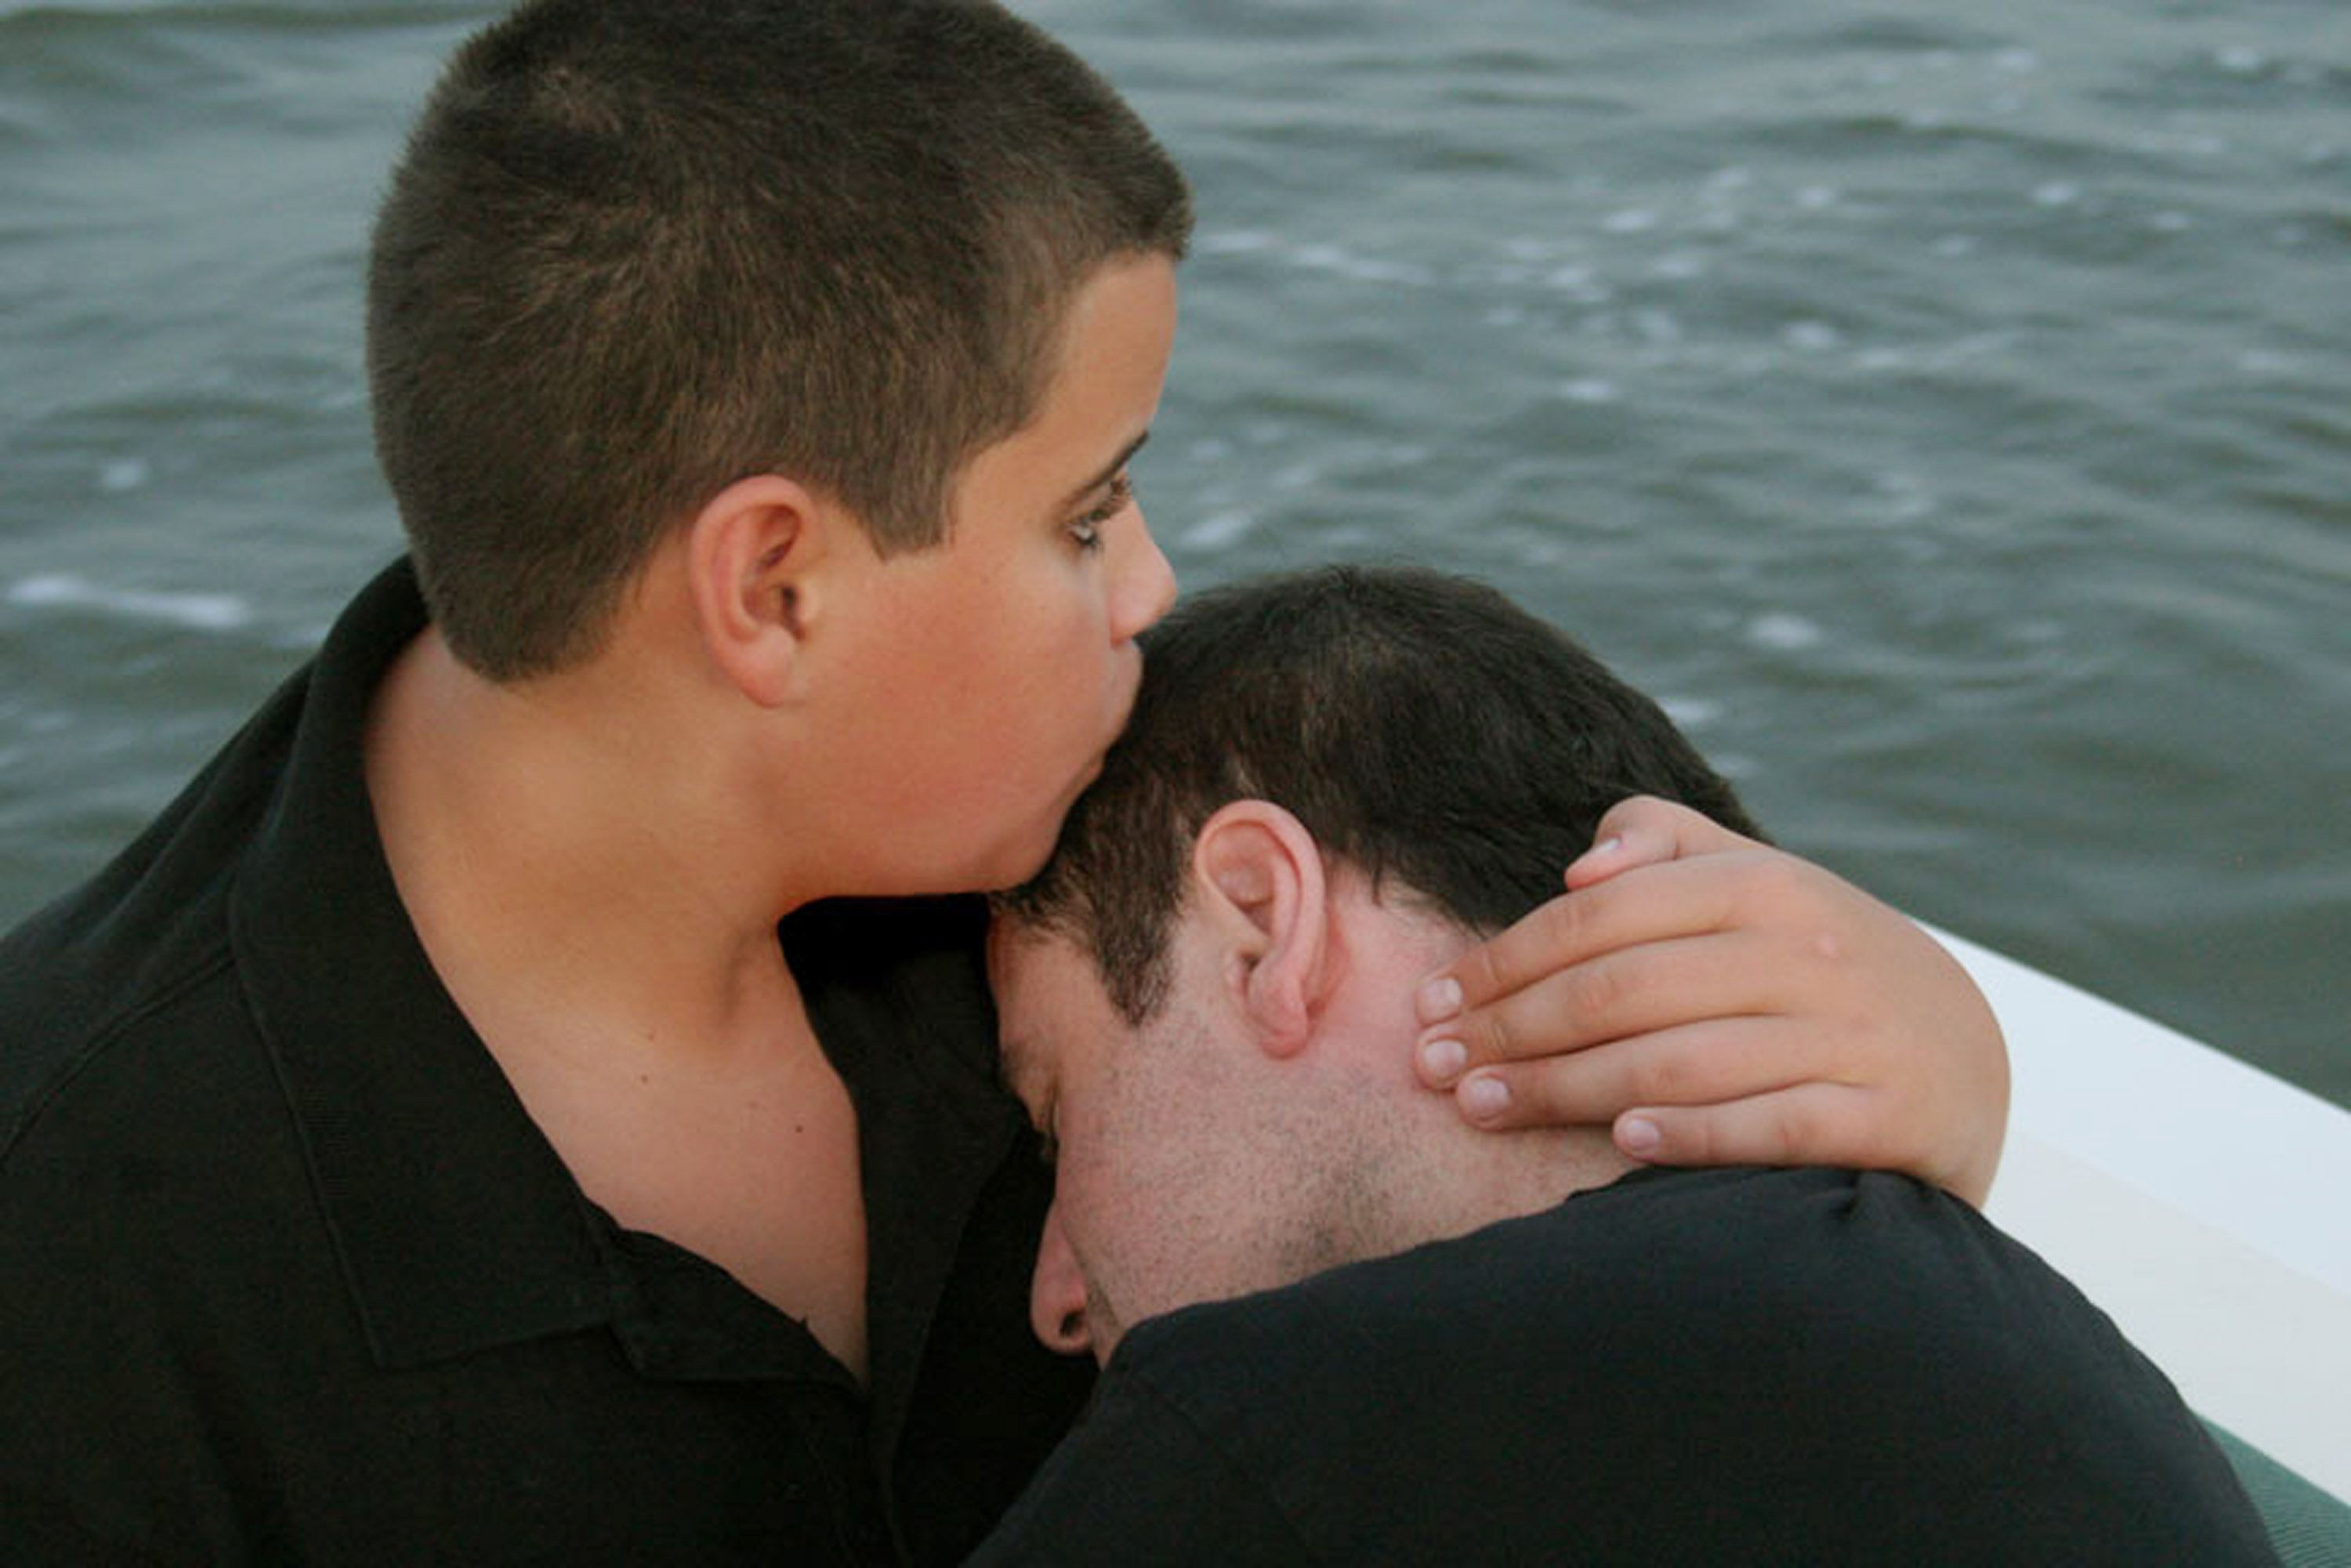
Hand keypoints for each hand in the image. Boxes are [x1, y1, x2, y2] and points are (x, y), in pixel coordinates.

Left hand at [1412, 796, 2007, 1204]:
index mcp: (1761, 884)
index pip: (1600, 918)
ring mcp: (1851, 1035)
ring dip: (1566, 1090)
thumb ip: (1664, 847)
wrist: (1964, 1053)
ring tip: (1483, 1109)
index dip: (1503, 961)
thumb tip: (1581, 868)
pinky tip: (1622, 1144)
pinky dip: (1695, 1134)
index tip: (1433, 1004)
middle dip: (1512, 1031)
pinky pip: (1774, 1126)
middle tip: (1435, 1068)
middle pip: (1622, 991)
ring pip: (1678, 1060)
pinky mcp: (1888, 1115)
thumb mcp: (1753, 883)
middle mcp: (1806, 952)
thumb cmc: (1814, 966)